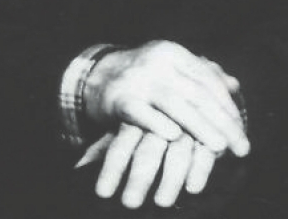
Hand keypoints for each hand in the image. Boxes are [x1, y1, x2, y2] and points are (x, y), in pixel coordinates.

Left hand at [77, 124, 219, 208]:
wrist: (184, 82)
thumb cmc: (147, 115)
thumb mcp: (126, 127)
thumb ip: (103, 148)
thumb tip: (77, 166)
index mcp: (134, 114)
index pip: (120, 145)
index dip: (112, 170)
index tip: (102, 193)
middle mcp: (159, 116)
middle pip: (147, 150)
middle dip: (138, 179)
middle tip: (129, 205)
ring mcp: (185, 122)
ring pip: (177, 151)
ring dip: (169, 180)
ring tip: (159, 204)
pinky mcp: (210, 128)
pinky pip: (205, 149)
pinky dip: (200, 169)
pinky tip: (192, 189)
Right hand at [84, 41, 248, 155]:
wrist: (94, 77)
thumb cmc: (142, 77)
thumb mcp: (170, 68)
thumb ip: (201, 75)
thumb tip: (234, 85)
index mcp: (172, 52)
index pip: (208, 80)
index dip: (228, 106)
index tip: (242, 130)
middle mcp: (156, 61)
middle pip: (197, 94)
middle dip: (223, 123)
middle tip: (241, 147)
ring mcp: (137, 79)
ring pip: (175, 104)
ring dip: (201, 128)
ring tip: (220, 148)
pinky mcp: (119, 98)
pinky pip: (142, 113)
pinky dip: (159, 124)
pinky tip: (176, 137)